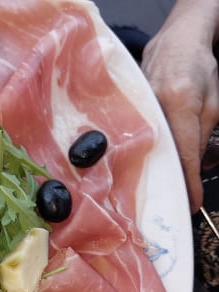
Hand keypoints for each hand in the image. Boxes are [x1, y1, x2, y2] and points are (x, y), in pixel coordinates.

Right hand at [142, 0, 218, 212]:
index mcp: (179, 102)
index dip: (188, 183)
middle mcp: (153, 109)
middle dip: (169, 183)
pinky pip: (136, 141)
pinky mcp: (127, 114)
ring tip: (159, 190)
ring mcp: (136, 112)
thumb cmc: (198, 67)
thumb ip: (202, 136)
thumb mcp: (214, 101)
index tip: (191, 203)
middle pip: (161, 157)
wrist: (173, 42)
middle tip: (174, 203)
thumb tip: (192, 168)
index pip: (184, 153)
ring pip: (146, 151)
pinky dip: (144, 156)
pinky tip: (146, 167)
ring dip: (154, 172)